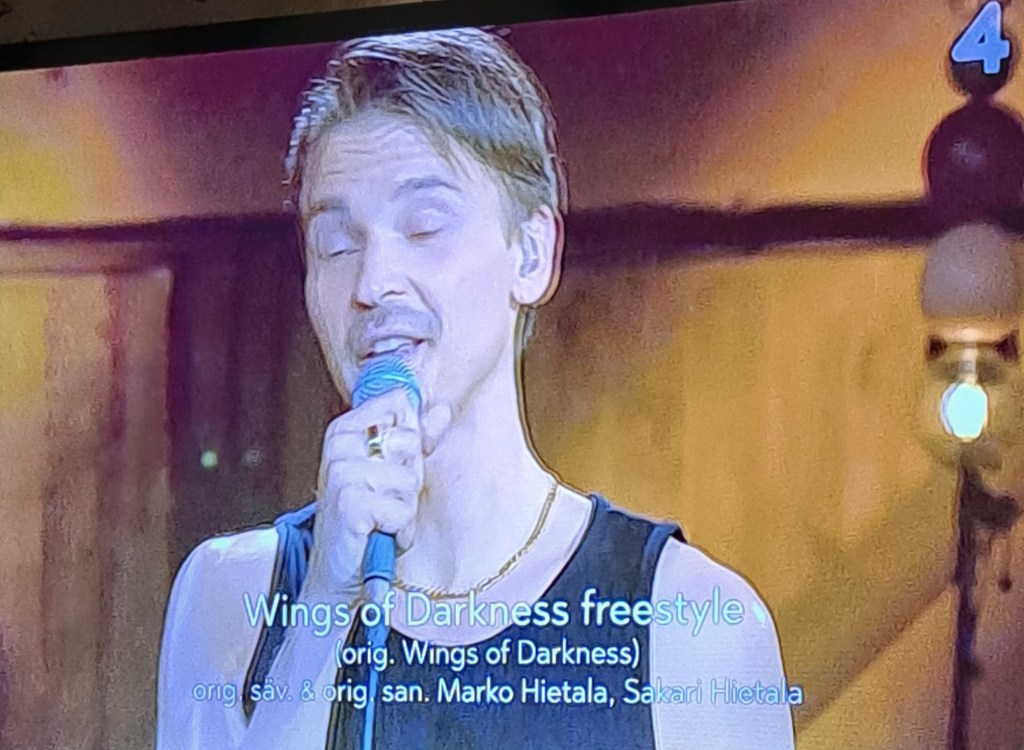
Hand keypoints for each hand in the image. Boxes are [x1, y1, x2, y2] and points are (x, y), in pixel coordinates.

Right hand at [303, 388, 449, 599]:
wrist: (336, 572)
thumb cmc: (367, 519)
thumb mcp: (394, 473)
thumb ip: (418, 438)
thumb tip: (441, 410)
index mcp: (346, 428)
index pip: (399, 402)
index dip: (412, 434)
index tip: (395, 462)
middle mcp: (339, 444)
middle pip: (411, 439)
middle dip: (411, 476)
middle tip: (386, 499)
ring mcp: (341, 472)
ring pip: (410, 477)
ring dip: (406, 507)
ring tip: (383, 518)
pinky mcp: (349, 503)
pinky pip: (402, 508)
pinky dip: (400, 528)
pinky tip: (380, 533)